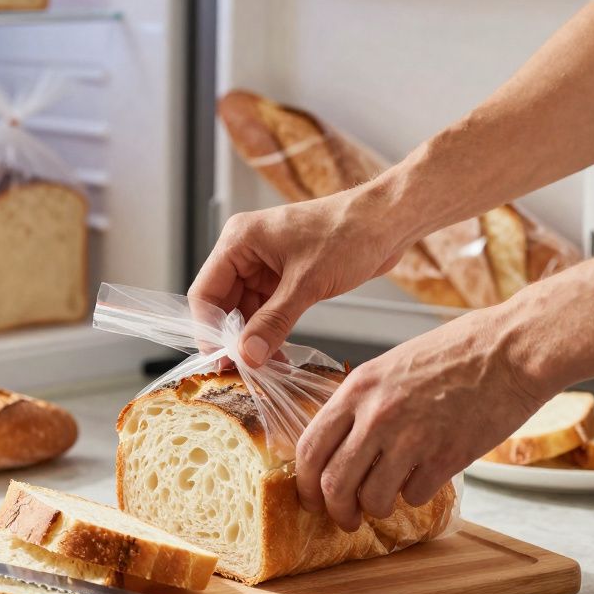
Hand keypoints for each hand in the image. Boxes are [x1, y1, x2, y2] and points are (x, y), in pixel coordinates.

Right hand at [189, 188, 408, 366]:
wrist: (388, 221)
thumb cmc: (348, 233)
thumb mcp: (307, 283)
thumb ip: (273, 321)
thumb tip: (248, 356)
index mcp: (239, 241)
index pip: (205, 293)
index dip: (210, 330)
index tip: (222, 362)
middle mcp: (246, 252)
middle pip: (223, 305)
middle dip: (233, 339)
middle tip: (244, 371)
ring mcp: (266, 265)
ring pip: (246, 312)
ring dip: (254, 340)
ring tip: (265, 369)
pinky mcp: (286, 277)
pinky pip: (267, 311)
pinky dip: (271, 332)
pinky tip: (278, 355)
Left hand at [294, 307, 554, 529]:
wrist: (511, 349)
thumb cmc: (456, 352)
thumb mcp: (391, 367)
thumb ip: (363, 403)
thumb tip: (342, 444)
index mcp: (357, 388)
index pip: (309, 447)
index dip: (305, 482)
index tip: (312, 497)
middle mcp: (377, 415)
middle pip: (334, 483)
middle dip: (335, 510)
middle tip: (344, 518)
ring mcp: (411, 438)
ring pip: (373, 498)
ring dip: (377, 508)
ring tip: (388, 501)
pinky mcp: (446, 458)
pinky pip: (415, 496)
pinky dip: (416, 496)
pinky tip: (425, 479)